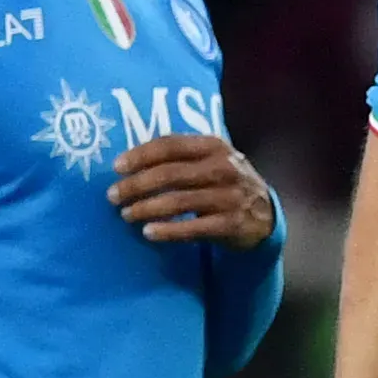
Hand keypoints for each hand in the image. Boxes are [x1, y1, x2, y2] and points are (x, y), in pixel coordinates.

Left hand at [110, 134, 277, 248]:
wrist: (264, 215)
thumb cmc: (224, 183)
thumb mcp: (211, 160)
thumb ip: (181, 156)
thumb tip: (130, 162)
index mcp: (215, 146)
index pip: (171, 145)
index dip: (141, 155)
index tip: (116, 168)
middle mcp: (225, 168)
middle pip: (170, 174)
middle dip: (136, 185)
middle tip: (113, 196)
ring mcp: (230, 197)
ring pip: (178, 201)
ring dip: (146, 208)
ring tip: (126, 214)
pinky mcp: (232, 224)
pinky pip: (193, 228)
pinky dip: (168, 231)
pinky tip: (149, 232)